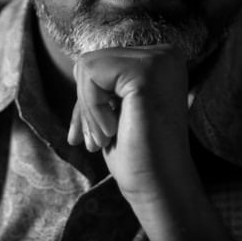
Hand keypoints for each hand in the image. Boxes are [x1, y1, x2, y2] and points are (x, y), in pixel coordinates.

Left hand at [67, 44, 195, 204]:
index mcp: (161, 60)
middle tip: (100, 139)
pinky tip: (114, 130)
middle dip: (86, 105)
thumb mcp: (115, 108)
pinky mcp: (146, 73)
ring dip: (88, 110)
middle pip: (90, 61)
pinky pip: (90, 75)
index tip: (94, 133)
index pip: (101, 61)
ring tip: (108, 136)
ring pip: (86, 66)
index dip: (89, 100)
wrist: (157, 186)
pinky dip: (92, 108)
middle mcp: (165, 54)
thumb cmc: (136, 152)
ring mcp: (159, 61)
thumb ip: (104, 83)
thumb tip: (76, 66)